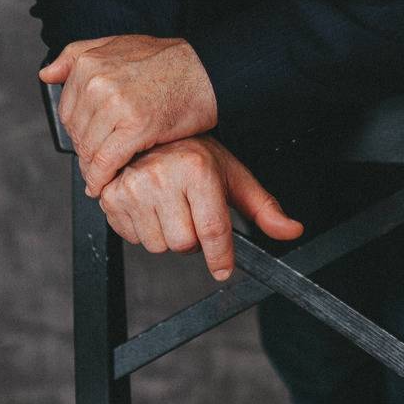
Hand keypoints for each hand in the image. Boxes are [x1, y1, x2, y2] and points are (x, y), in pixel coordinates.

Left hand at [39, 34, 218, 195]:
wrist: (205, 70)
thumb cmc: (166, 60)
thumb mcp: (117, 44)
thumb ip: (76, 56)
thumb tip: (46, 73)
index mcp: (90, 64)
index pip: (67, 111)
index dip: (78, 131)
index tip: (88, 141)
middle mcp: (98, 82)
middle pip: (77, 133)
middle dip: (85, 151)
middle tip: (97, 161)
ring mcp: (116, 105)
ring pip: (89, 150)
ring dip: (92, 169)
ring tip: (101, 176)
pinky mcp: (135, 128)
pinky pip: (107, 162)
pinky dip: (102, 178)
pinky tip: (103, 185)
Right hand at [99, 136, 302, 280]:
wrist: (150, 134)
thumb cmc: (195, 156)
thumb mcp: (233, 177)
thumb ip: (263, 208)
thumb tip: (292, 229)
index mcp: (197, 169)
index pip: (212, 230)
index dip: (220, 257)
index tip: (223, 269)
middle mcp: (163, 176)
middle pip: (184, 244)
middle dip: (193, 238)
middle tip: (191, 212)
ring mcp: (133, 186)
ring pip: (158, 245)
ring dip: (167, 235)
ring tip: (169, 206)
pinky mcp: (112, 196)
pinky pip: (134, 238)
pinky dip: (144, 229)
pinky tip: (149, 205)